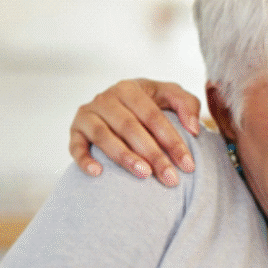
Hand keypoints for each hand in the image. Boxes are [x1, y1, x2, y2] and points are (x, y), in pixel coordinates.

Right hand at [70, 79, 201, 186]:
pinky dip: (84, 160)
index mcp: (130, 88)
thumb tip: (193, 129)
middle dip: (153, 154)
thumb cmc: (150, 104)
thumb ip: (188, 105)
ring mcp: (87, 114)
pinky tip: (98, 173)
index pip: (153, 116)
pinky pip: (75, 146)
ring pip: (104, 136)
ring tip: (144, 174)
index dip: (172, 140)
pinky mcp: (74, 130)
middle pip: (130, 127)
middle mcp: (106, 98)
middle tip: (169, 178)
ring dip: (124, 156)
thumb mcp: (171, 97)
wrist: (119, 107)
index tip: (188, 165)